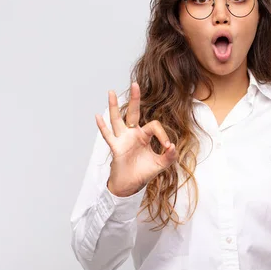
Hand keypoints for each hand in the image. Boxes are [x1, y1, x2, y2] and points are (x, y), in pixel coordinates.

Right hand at [95, 82, 177, 196]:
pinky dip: (102, 127)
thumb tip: (172, 146)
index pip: (154, 126)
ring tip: (111, 92)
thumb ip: (169, 156)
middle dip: (135, 99)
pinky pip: (108, 135)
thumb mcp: (161, 164)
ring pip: (117, 120)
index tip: (167, 147)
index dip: (162, 134)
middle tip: (135, 84)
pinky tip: (98, 116)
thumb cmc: (144, 172)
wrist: (131, 185)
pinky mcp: (116, 147)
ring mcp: (123, 139)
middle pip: (133, 112)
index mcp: (145, 136)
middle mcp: (133, 134)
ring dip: (114, 106)